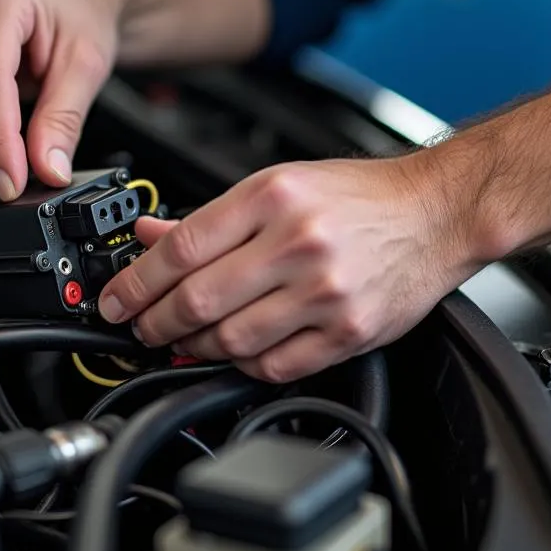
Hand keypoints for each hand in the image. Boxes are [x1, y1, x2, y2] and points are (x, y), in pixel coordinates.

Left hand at [97, 157, 477, 382]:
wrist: (435, 213)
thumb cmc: (359, 197)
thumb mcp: (278, 185)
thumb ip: (211, 217)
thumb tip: (150, 236)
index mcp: (272, 198)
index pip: (181, 249)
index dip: (135, 283)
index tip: (115, 301)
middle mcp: (297, 243)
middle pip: (198, 300)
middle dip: (154, 323)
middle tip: (140, 328)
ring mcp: (324, 292)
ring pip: (231, 340)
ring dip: (193, 348)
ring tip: (182, 341)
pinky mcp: (348, 331)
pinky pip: (276, 365)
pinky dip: (243, 365)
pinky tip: (233, 353)